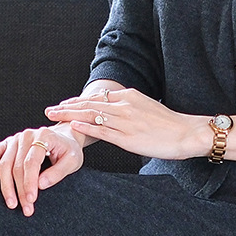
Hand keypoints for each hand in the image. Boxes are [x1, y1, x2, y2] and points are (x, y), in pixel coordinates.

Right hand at [0, 123, 83, 215]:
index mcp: (43, 136)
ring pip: (4, 163)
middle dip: (20, 190)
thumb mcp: (72, 161)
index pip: (31, 163)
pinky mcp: (8, 142)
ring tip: (12, 203)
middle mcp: (27, 135)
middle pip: (16, 166)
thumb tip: (40, 185)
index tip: (31, 200)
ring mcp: (15, 138)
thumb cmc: (68, 151)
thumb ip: (58, 172)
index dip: (29, 183)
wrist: (64, 138)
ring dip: (6, 186)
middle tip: (26, 209)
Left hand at [45, 89, 210, 159]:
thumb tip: (115, 109)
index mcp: (129, 97)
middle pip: (89, 104)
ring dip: (70, 115)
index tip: (63, 104)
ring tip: (54, 116)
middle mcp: (124, 106)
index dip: (77, 101)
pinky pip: (103, 132)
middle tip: (49, 110)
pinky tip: (73, 127)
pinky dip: (86, 128)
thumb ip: (129, 107)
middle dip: (67, 107)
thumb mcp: (147, 107)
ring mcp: (125, 121)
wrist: (186, 132)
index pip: (97, 98)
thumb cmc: (168, 124)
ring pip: (92, 116)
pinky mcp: (128, 138)